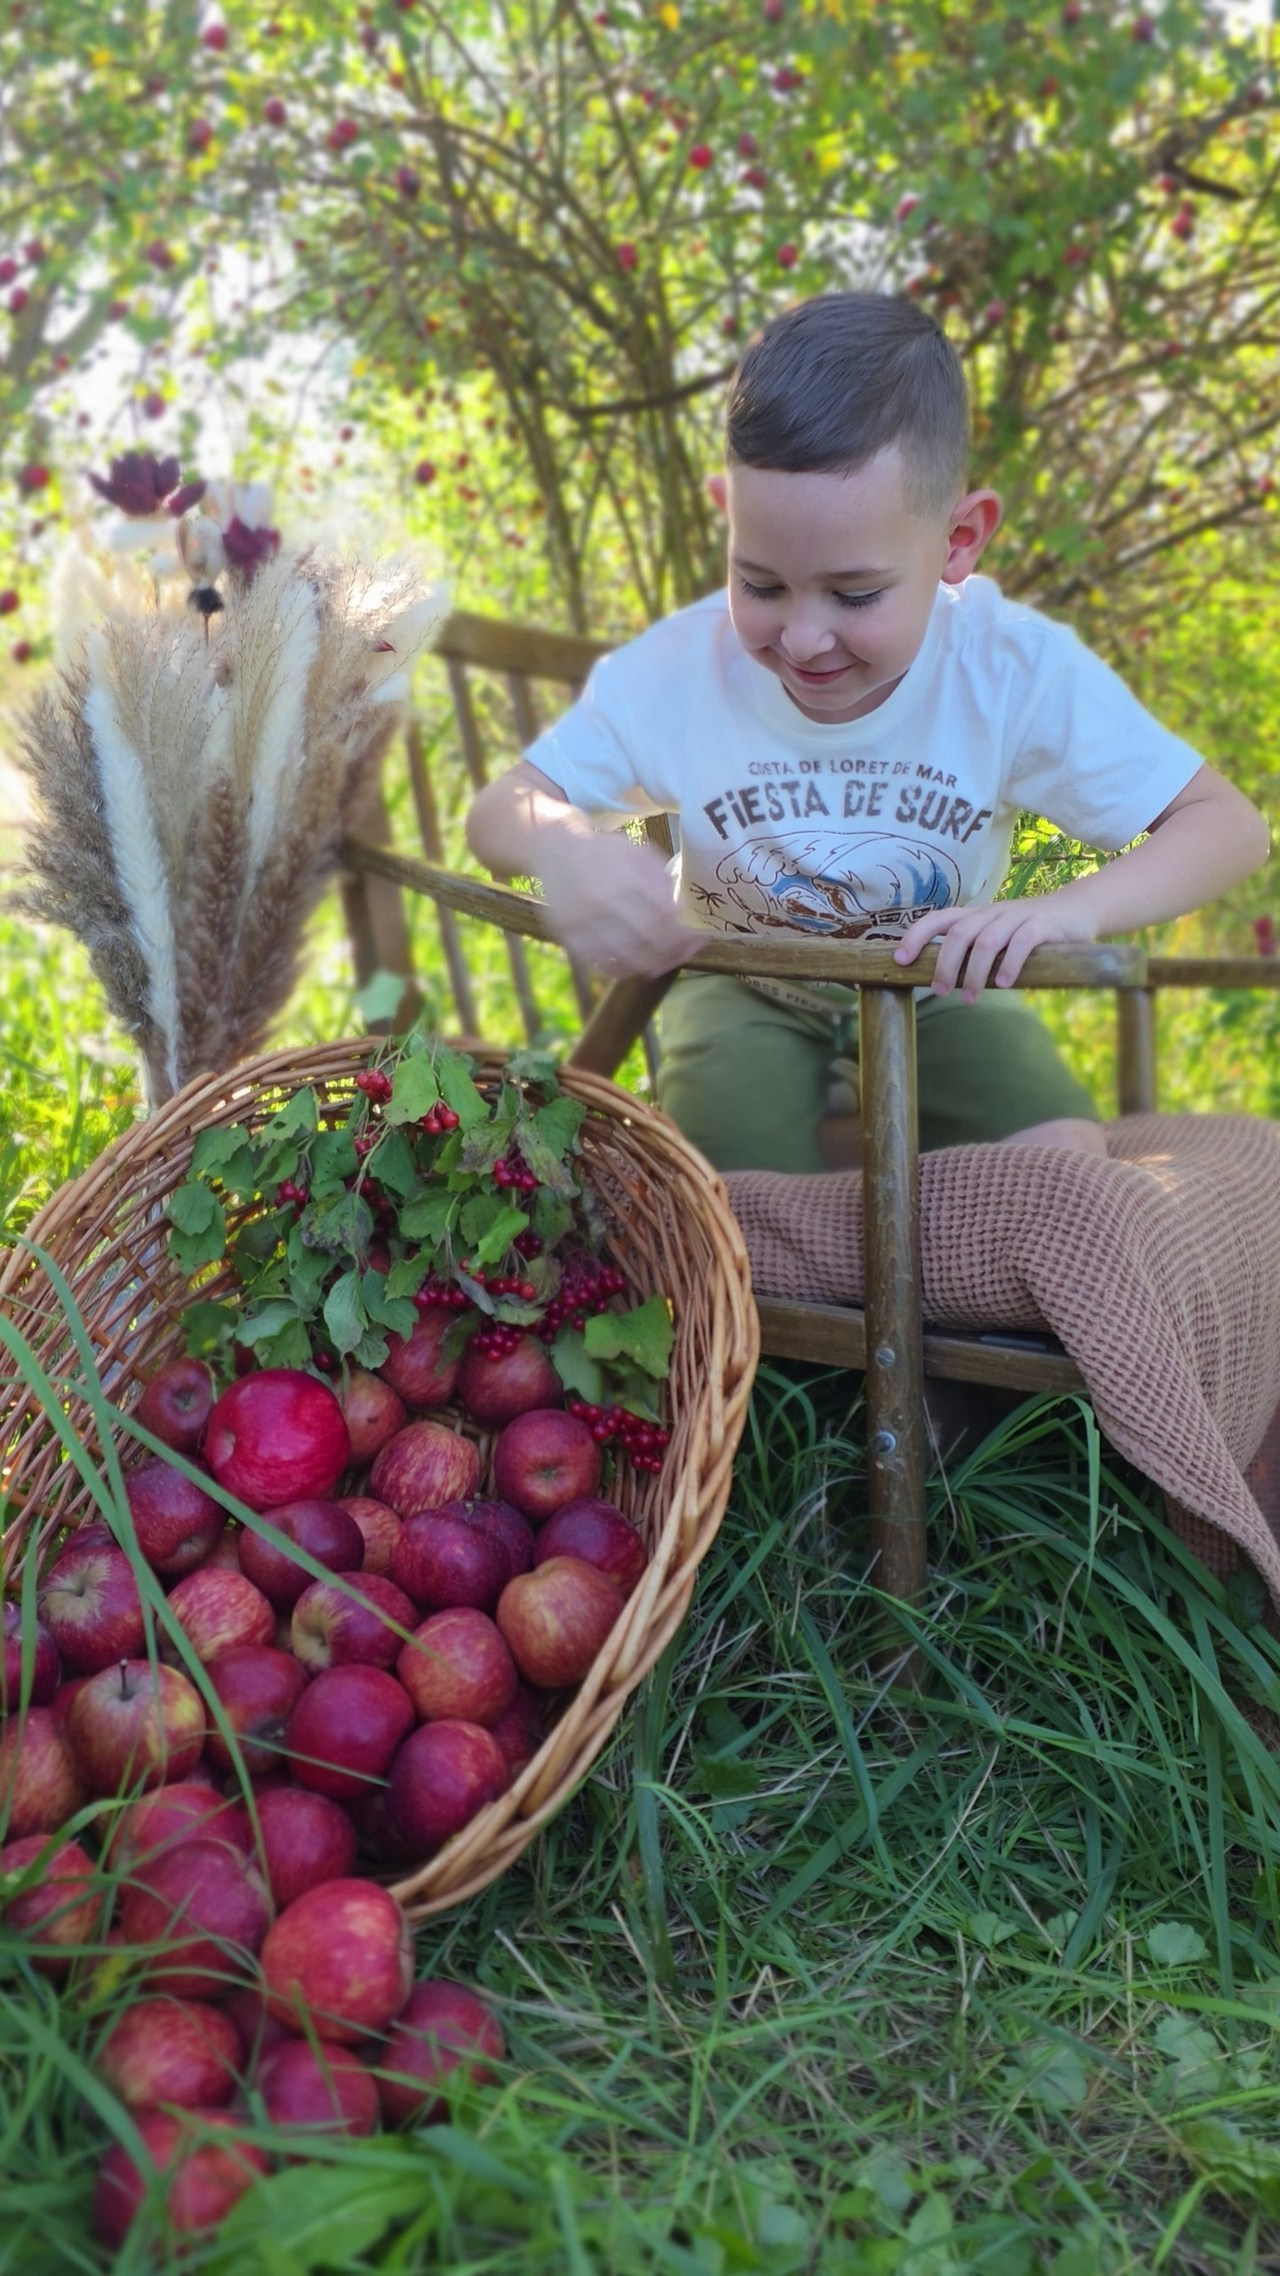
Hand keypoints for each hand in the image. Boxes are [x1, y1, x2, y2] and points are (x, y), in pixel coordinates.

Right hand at [537, 829, 702, 979]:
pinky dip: (625, 969)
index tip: (697, 937)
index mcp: (625, 875)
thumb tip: (686, 909)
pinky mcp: (570, 936)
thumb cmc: (604, 852)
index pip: (665, 913)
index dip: (684, 930)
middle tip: (685, 952)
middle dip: (674, 950)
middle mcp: (604, 900)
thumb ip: (660, 878)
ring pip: (628, 955)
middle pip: (650, 937)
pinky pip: (602, 963)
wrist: (555, 848)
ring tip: (665, 962)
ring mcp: (585, 921)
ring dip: (653, 964)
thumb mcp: (636, 852)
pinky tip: (637, 965)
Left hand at [892, 886, 1100, 996]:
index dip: (916, 936)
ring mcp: (1018, 916)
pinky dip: (1010, 964)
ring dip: (975, 972)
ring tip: (971, 998)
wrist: (1077, 911)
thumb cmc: (1029, 932)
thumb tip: (941, 983)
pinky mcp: (1043, 925)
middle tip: (941, 992)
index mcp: (977, 916)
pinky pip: (1022, 942)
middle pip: (959, 933)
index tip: (900, 960)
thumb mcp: (997, 938)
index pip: (938, 919)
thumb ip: (974, 954)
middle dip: (945, 964)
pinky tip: (1005, 984)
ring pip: (987, 940)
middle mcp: (992, 913)